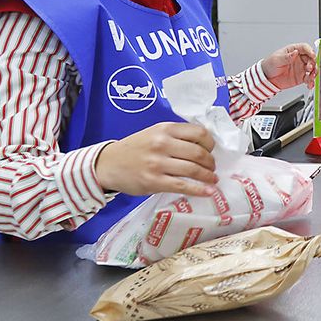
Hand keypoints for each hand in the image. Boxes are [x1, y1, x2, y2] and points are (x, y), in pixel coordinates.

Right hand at [93, 121, 217, 197]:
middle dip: (211, 162)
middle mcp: (162, 143)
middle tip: (212, 167)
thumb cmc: (135, 149)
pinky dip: (199, 190)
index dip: (210, 144)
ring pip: (193, 169)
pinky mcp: (154, 181)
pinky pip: (183, 186)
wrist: (108, 164)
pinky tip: (208, 192)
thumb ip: (176, 136)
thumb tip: (203, 147)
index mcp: (165, 129)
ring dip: (208, 176)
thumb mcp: (154, 133)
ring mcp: (158, 163)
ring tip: (212, 179)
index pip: (199, 133)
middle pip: (199, 153)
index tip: (211, 151)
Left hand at [260, 43, 316, 90]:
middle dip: (313, 63)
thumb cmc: (269, 65)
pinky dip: (311, 82)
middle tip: (310, 68)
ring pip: (312, 69)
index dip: (310, 51)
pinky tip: (310, 84)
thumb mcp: (277, 59)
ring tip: (311, 77)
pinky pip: (309, 79)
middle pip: (311, 58)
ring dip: (314, 73)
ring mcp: (301, 68)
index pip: (304, 48)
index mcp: (293, 50)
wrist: (266, 79)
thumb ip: (287, 56)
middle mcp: (299, 58)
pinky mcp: (301, 77)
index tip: (313, 55)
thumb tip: (295, 52)